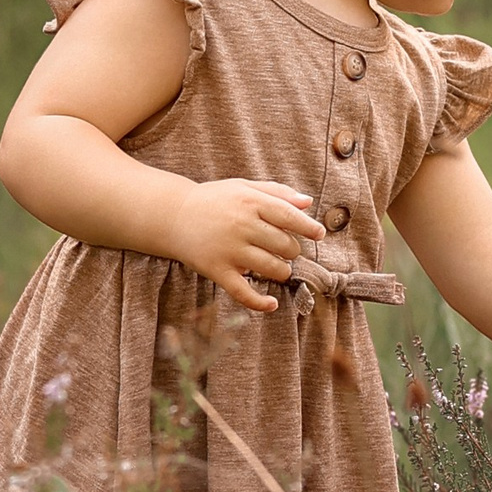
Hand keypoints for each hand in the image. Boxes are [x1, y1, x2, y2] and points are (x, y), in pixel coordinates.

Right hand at [172, 177, 325, 312]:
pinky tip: (271, 304)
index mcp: (250, 202)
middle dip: (292, 250)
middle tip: (285, 249)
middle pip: (285, 246)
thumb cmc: (214, 201)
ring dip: (282, 271)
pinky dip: (260, 302)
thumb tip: (308, 202)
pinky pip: (243, 292)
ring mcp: (229, 250)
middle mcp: (241, 226)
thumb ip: (276, 192)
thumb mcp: (243, 187)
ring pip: (272, 269)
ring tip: (276, 266)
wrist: (172, 216)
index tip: (319, 234)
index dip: (308, 227)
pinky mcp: (216, 270)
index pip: (289, 216)